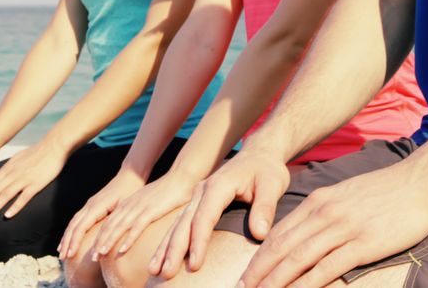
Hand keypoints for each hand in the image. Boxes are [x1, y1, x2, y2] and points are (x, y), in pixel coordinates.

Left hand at [0, 141, 67, 219]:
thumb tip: (1, 176)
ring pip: (5, 194)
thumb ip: (9, 168)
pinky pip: (23, 197)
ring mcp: (24, 179)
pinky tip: (7, 215)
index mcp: (8, 168)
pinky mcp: (36, 184)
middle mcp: (13, 174)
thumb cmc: (37, 153)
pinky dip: (14, 206)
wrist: (54, 146)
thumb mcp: (18, 158)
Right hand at [57, 168, 146, 260]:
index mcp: (97, 206)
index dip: (75, 241)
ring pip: (74, 222)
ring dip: (67, 237)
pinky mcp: (92, 205)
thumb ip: (116, 224)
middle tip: (63, 258)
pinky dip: (72, 231)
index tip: (71, 254)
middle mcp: (90, 205)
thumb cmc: (131, 191)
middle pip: (74, 225)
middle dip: (67, 241)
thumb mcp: (125, 208)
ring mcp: (90, 204)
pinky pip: (78, 219)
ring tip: (62, 252)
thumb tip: (107, 243)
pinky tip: (71, 239)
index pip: (81, 226)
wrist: (130, 176)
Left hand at [90, 170, 198, 260]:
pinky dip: (128, 239)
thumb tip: (133, 225)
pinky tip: (122, 250)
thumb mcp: (146, 201)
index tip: (92, 251)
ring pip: (119, 227)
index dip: (98, 236)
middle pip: (109, 226)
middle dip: (98, 242)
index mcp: (127, 203)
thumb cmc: (166, 191)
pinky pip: (137, 226)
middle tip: (92, 257)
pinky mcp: (151, 210)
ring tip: (100, 255)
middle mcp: (129, 205)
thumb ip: (138, 211)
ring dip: (108, 242)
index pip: (107, 222)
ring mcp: (139, 207)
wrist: (180, 178)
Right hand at [149, 149, 290, 278]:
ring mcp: (197, 196)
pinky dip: (169, 241)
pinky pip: (180, 223)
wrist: (259, 154)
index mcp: (218, 186)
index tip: (195, 264)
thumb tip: (259, 234)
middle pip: (184, 222)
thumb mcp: (272, 185)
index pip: (204, 217)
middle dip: (174, 249)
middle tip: (165, 274)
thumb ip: (265, 208)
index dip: (199, 241)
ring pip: (177, 224)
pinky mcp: (197, 202)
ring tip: (155, 270)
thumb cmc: (266, 170)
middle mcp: (202, 190)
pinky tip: (161, 258)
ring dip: (165, 247)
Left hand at [237, 163, 427, 287]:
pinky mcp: (362, 244)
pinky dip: (308, 284)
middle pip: (282, 247)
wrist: (420, 181)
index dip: (259, 257)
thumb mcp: (345, 195)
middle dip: (259, 272)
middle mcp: (324, 214)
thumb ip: (323, 213)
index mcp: (318, 202)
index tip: (246, 275)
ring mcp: (342, 228)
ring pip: (298, 258)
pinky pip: (328, 268)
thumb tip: (305, 234)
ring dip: (276, 281)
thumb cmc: (385, 191)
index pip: (279, 233)